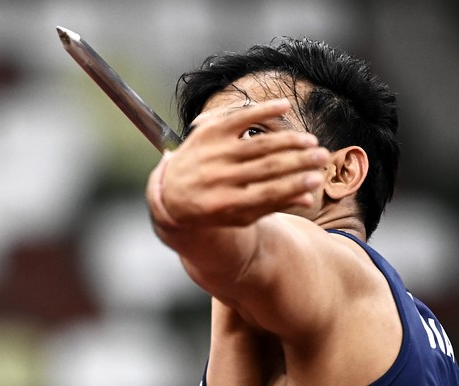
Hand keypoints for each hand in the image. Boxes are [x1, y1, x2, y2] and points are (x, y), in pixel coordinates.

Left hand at [149, 98, 329, 226]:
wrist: (170, 191)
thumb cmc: (211, 207)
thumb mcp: (238, 216)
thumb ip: (271, 206)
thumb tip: (309, 199)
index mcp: (226, 203)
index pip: (268, 193)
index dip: (295, 185)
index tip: (317, 179)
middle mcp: (218, 178)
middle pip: (268, 167)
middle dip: (299, 161)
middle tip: (322, 156)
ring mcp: (213, 153)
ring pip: (259, 144)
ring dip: (289, 140)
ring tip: (311, 141)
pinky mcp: (208, 132)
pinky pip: (239, 118)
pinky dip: (262, 110)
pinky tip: (284, 107)